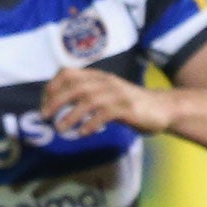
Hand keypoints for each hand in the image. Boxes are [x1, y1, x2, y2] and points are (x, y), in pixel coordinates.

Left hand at [41, 67, 173, 138]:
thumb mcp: (107, 95)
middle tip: (45, 116)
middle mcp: (106, 82)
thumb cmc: (130, 105)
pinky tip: (82, 133)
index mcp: (98, 77)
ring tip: (60, 129)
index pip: (68, 73)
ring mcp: (117, 94)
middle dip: (56, 100)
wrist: (162, 108)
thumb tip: (60, 108)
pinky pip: (105, 114)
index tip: (44, 103)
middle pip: (75, 86)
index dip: (53, 86)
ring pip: (88, 100)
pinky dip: (91, 123)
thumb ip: (88, 98)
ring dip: (70, 115)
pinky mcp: (127, 108)